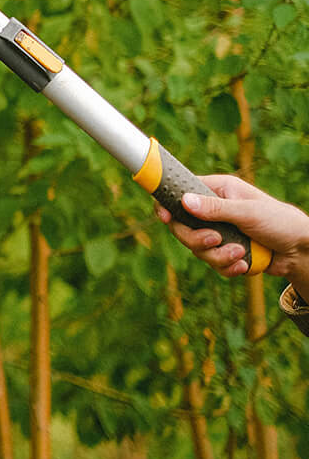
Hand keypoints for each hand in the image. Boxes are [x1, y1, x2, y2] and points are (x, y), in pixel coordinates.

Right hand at [156, 174, 308, 296]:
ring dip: (218, 256)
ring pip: (197, 249)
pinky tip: (244, 264)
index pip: (181, 192)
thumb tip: (184, 201)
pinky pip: (212, 263)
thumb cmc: (280, 222)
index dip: (168, 204)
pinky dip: (227, 267)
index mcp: (218, 191)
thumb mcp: (248, 212)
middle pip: (182, 226)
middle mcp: (214, 211)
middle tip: (216, 240)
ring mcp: (218, 232)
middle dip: (198, 239)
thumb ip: (215, 209)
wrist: (301, 251)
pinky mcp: (225, 252)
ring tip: (241, 253)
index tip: (164, 217)